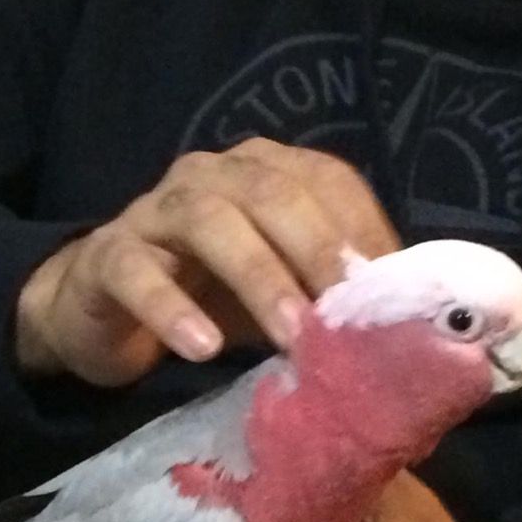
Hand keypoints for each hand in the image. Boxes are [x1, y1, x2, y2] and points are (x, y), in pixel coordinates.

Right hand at [16, 138, 398, 385]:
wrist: (106, 316)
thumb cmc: (209, 300)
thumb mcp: (284, 296)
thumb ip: (334, 299)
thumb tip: (415, 332)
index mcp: (265, 174)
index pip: (327, 181)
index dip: (362, 231)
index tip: (393, 293)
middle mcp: (212, 177)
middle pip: (271, 193)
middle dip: (317, 251)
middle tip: (349, 313)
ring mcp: (155, 211)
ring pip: (209, 223)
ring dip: (258, 279)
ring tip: (290, 335)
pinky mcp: (108, 257)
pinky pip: (137, 273)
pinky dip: (172, 309)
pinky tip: (202, 347)